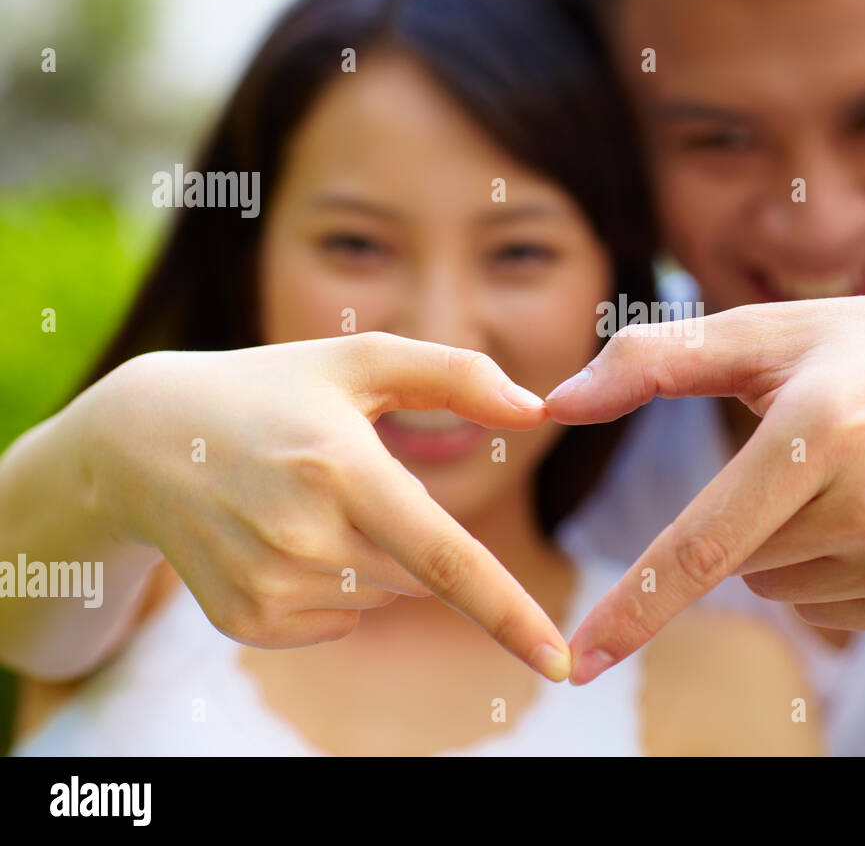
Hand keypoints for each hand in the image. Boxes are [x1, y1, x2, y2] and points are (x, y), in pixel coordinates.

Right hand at [81, 331, 570, 679]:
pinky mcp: (247, 622)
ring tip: (303, 501)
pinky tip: (282, 536)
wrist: (146, 441)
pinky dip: (336, 584)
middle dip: (411, 534)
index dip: (509, 613)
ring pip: (384, 596)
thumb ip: (456, 375)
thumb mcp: (359, 361)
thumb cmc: (273, 391)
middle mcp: (302, 537)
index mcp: (342, 468)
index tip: (558, 661)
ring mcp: (269, 587)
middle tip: (346, 478)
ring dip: (373, 557)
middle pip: (422, 575)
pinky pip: (341, 620)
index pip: (445, 560)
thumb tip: (535, 410)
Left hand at [546, 288, 864, 683]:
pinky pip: (826, 609)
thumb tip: (554, 403)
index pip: (703, 544)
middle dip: (745, 514)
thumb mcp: (775, 330)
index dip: (633, 606)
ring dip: (788, 543)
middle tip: (815, 450)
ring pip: (776, 588)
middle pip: (736, 563)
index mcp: (820, 431)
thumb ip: (655, 360)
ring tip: (858, 474)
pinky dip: (832, 569)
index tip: (578, 660)